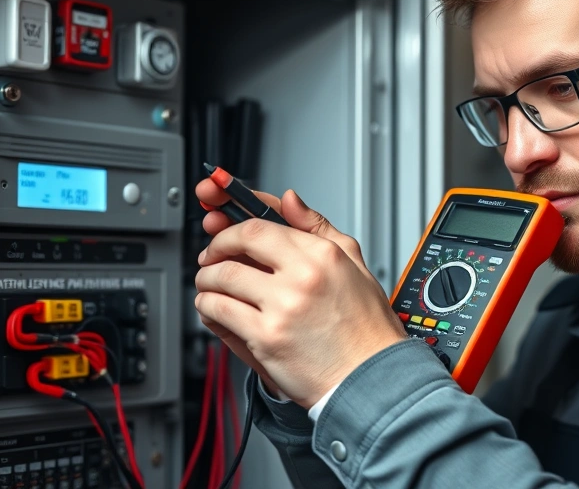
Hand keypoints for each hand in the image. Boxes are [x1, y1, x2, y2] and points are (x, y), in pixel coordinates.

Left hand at [193, 185, 406, 406]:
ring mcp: (283, 306)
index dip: (233, 222)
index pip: (263, 222)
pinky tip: (215, 310)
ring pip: (221, 278)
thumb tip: (289, 200)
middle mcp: (303, 276)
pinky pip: (219, 311)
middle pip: (238, 243)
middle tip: (212, 257)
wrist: (371, 378)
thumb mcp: (354, 265)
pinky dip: (208, 307)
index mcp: (324, 254)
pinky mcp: (266, 337)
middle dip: (216, 248)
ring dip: (207, 280)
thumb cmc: (366, 329)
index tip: (223, 227)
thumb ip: (319, 228)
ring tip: (211, 286)